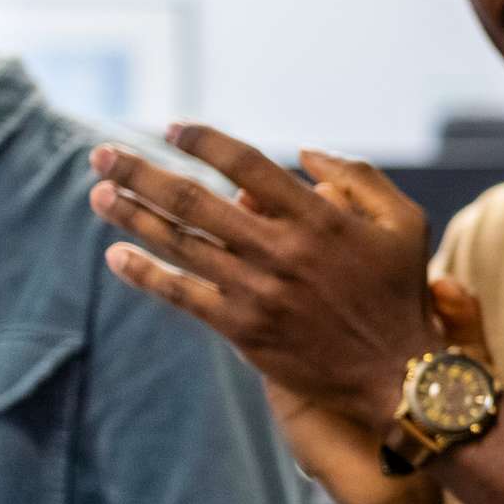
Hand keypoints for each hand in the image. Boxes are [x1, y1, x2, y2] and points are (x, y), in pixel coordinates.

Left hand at [89, 129, 438, 434]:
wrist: (397, 374)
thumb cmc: (401, 293)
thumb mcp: (405, 222)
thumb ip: (359, 178)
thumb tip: (304, 154)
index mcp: (319, 218)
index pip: (247, 164)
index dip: (204, 142)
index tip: (174, 129)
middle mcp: (282, 250)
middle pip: (194, 200)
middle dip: (140, 173)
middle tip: (101, 154)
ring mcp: (258, 291)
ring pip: (180, 244)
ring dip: (131, 216)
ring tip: (98, 194)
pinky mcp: (243, 329)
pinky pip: (182, 295)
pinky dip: (145, 274)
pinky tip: (116, 256)